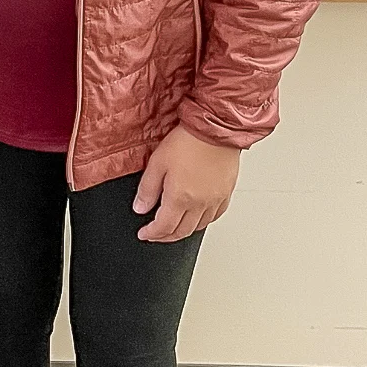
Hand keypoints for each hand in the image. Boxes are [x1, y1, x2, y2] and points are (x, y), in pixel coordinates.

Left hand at [133, 125, 240, 242]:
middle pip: (182, 232)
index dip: (151, 234)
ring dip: (184, 231)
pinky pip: (215, 216)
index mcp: (181, 198)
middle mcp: (200, 203)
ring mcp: (215, 199)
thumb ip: (147, 189)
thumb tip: (140, 208)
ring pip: (199, 227)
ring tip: (173, 228)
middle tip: (156, 235)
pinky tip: (197, 217)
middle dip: (165, 237)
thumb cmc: (188, 141)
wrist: (216, 129)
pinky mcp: (226, 193)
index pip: (164, 227)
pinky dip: (203, 222)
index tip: (144, 234)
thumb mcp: (157, 163)